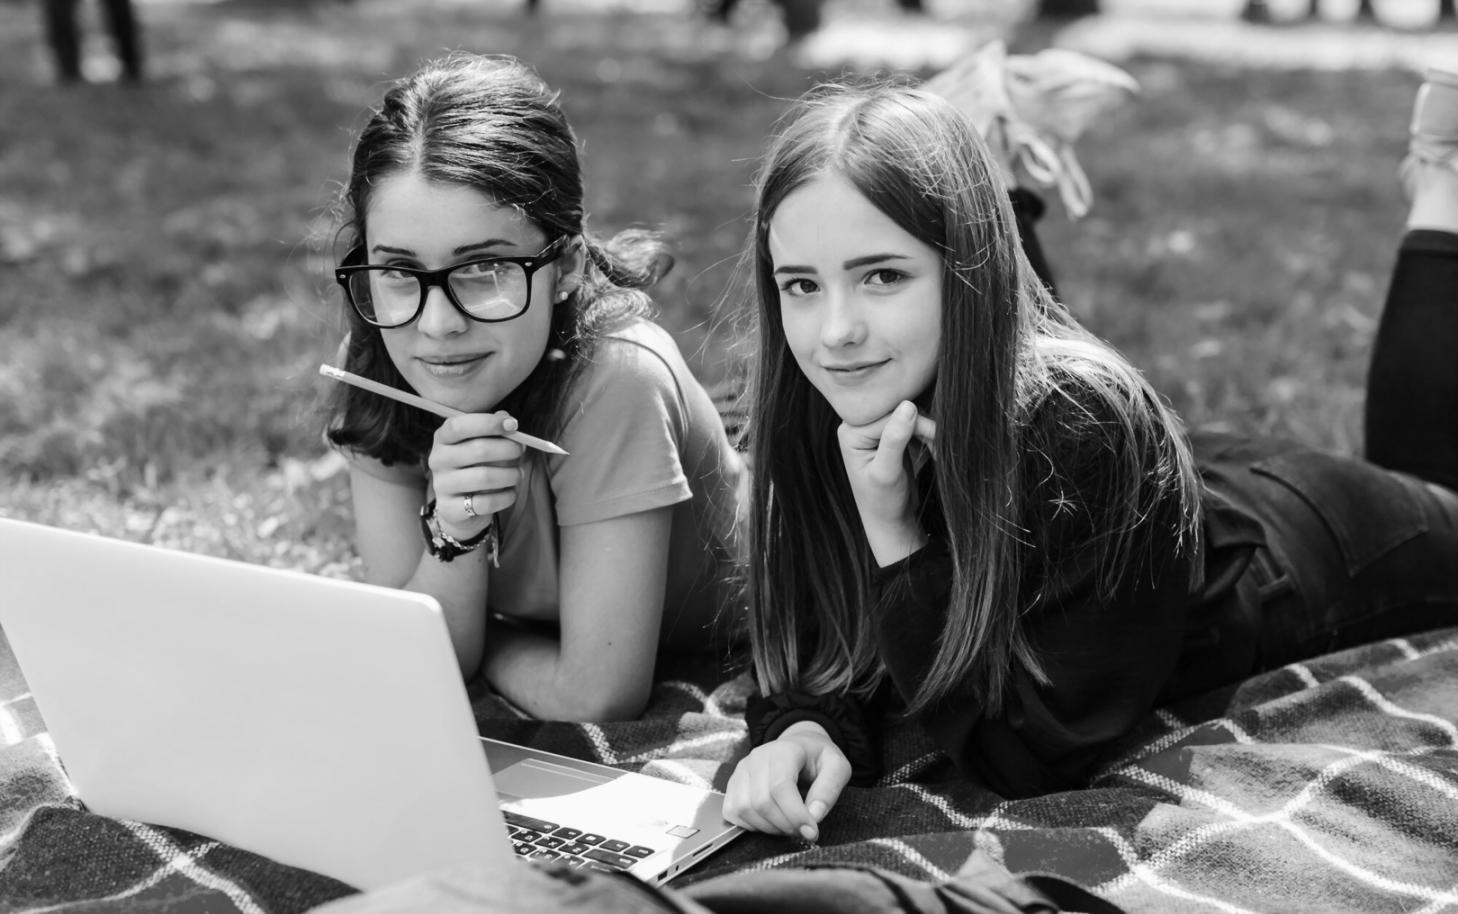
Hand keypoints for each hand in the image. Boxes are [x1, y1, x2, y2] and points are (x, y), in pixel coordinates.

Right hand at [426, 412, 524, 541]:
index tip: (514, 425)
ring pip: (485, 477)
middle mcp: (438, 459)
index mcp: (443, 438)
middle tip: (521, 451)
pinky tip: (510, 492)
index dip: (488, 423)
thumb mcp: (482, 443)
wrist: (459, 506)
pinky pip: (486, 502)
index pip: (459, 426)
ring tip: (517, 474)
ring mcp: (442, 485)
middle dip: (508, 449)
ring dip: (510, 474)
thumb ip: (494, 429)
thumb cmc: (475, 466)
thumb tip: (508, 420)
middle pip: (478, 449)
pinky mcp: (450, 509)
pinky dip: (506, 496)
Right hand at [723, 722, 850, 842]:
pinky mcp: (732, 784)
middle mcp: (757, 758)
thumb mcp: (837, 767)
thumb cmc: (818, 759)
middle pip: (762, 802)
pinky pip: (733, 812)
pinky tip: (770, 822)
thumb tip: (813, 816)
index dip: (795, 815)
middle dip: (785, 825)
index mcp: (784, 750)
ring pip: (745, 809)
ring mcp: (741, 771)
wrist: (800, 747)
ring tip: (788, 825)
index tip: (812, 832)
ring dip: (769, 827)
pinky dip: (751, 825)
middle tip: (802, 830)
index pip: (780, 786)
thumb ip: (829, 790)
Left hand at [836, 400, 936, 566]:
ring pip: (909, 416)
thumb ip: (894, 440)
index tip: (936, 438)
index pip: (888, 414)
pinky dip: (926, 436)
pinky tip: (934, 451)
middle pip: (898, 412)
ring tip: (938, 452)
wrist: (890, 521)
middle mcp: (859, 427)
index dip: (915, 422)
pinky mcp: (890, 436)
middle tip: (939, 448)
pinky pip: (913, 424)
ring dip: (928, 432)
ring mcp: (875, 430)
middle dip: (923, 427)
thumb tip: (907, 406)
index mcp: (851, 432)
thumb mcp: (887, 472)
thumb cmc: (883, 502)